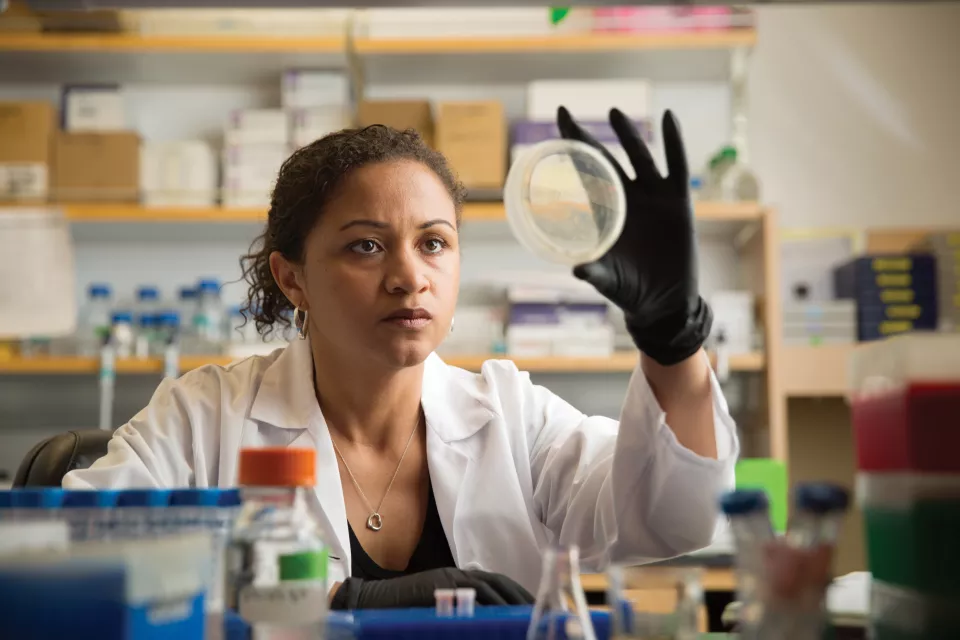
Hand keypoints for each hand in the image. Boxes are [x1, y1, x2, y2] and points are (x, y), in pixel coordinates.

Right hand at [329, 568, 533, 609]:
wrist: (371, 602)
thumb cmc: (405, 610)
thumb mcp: (440, 608)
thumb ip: (462, 609)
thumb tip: (490, 620)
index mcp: (460, 579)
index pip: (497, 584)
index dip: (518, 594)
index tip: (536, 608)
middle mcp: (457, 576)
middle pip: (498, 584)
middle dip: (521, 598)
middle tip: (541, 612)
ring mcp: (448, 581)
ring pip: (488, 588)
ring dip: (510, 601)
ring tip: (527, 615)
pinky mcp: (439, 588)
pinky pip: (470, 596)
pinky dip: (488, 604)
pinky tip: (500, 615)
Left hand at [557, 107, 711, 365]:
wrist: (663, 303)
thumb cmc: (629, 291)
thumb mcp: (609, 280)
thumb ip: (595, 272)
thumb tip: (577, 269)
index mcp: (603, 214)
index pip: (582, 176)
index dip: (568, 153)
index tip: (552, 130)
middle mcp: (625, 200)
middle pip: (604, 160)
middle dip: (585, 138)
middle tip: (565, 113)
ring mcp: (652, 198)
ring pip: (637, 157)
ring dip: (626, 135)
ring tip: (613, 112)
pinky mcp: (677, 202)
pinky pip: (676, 166)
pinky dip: (673, 142)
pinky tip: (669, 117)